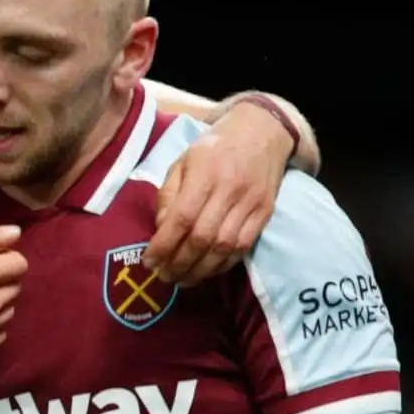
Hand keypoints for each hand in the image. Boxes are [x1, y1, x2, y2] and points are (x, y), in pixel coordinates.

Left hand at [144, 102, 289, 285]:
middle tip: (163, 277)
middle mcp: (229, 190)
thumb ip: (169, 194)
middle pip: (203, 237)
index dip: (164, 245)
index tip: (149, 262)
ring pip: (224, 247)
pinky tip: (207, 271)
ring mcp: (250, 204)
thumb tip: (160, 229)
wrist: (262, 134)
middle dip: (180, 263)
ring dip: (201, 270)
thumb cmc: (213, 148)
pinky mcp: (265, 214)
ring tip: (182, 280)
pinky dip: (223, 264)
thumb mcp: (182, 161)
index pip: (182, 218)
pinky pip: (243, 247)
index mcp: (204, 174)